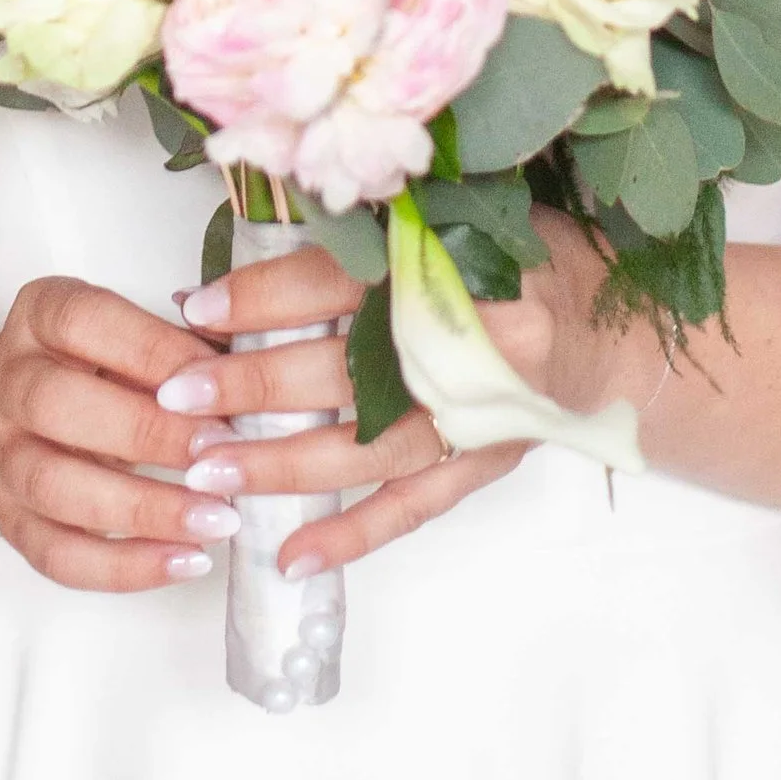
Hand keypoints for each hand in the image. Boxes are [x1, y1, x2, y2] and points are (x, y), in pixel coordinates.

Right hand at [0, 276, 246, 594]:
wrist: (12, 416)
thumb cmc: (96, 368)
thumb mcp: (128, 336)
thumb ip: (180, 347)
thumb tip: (248, 369)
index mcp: (38, 315)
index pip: (85, 322)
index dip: (155, 351)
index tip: (221, 384)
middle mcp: (4, 382)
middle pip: (57, 404)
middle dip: (148, 433)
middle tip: (222, 455)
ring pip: (54, 487)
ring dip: (144, 509)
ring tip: (219, 519)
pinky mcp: (7, 521)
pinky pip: (57, 555)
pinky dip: (125, 568)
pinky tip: (187, 561)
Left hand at [156, 215, 632, 581]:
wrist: (603, 321)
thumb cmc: (506, 261)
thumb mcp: (441, 224)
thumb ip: (355, 245)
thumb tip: (230, 278)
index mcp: (457, 263)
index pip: (342, 281)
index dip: (264, 296)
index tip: (197, 310)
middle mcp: (474, 342)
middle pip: (347, 369)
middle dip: (252, 386)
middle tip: (177, 400)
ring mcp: (482, 414)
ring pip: (369, 448)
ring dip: (283, 464)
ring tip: (210, 474)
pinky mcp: (487, 464)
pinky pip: (413, 509)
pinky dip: (352, 535)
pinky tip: (292, 555)